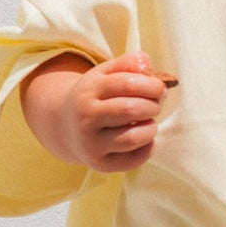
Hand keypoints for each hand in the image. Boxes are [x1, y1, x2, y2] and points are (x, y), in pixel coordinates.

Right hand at [20, 51, 170, 172]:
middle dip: (152, 106)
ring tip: (149, 122)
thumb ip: (128, 63)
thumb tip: (146, 63)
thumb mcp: (106, 74)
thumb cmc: (97, 96)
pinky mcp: (99, 164)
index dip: (151, 85)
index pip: (126, 83)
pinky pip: (134, 159)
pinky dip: (148, 147)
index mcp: (89, 91)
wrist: (65, 126)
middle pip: (130, 110)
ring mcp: (91, 143)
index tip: (160, 89)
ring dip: (151, 128)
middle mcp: (86, 118)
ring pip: (133, 138)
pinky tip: (144, 138)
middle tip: (155, 105)